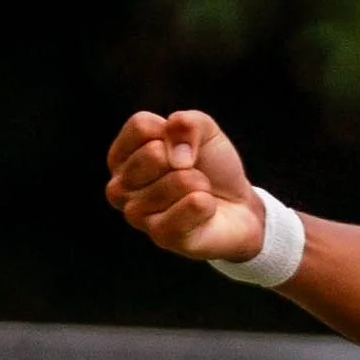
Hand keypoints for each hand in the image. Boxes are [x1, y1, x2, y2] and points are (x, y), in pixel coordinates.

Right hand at [106, 107, 267, 263]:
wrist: (240, 207)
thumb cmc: (211, 168)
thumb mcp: (204, 132)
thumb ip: (187, 123)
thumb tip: (172, 145)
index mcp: (121, 156)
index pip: (140, 126)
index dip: (174, 132)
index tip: (182, 148)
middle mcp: (118, 187)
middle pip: (154, 153)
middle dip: (187, 160)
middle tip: (192, 175)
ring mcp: (136, 215)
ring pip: (178, 180)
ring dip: (201, 184)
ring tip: (199, 194)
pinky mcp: (161, 236)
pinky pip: (193, 205)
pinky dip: (208, 203)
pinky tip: (204, 211)